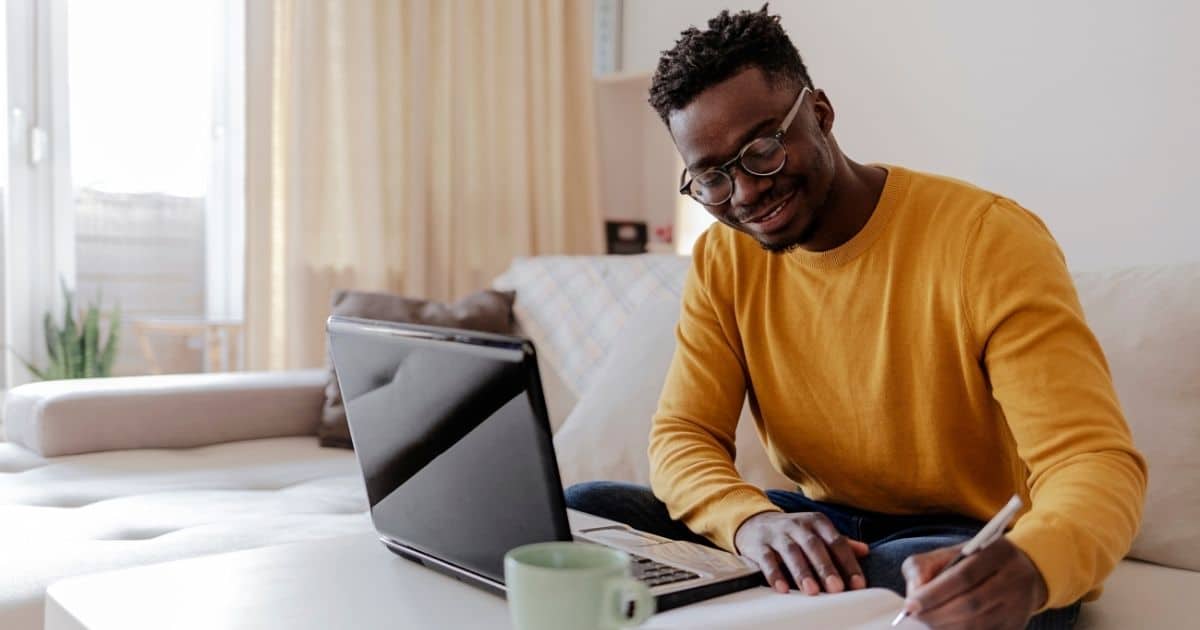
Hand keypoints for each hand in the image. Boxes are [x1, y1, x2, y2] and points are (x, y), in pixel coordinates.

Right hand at [733, 511, 869, 594]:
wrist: (754, 521)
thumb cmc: (793, 531)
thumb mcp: (816, 532)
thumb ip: (839, 542)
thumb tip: (865, 550)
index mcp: (816, 522)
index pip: (836, 541)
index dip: (848, 563)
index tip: (858, 584)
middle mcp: (797, 525)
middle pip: (814, 546)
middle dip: (826, 568)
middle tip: (836, 588)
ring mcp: (777, 534)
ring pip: (791, 552)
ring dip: (802, 572)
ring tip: (812, 591)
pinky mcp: (759, 545)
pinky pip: (767, 559)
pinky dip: (774, 574)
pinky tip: (782, 588)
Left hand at [901, 537, 1047, 628]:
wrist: (1019, 572)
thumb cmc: (975, 561)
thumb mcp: (951, 552)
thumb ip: (925, 565)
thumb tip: (914, 592)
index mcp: (998, 552)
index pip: (963, 576)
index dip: (934, 593)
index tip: (910, 604)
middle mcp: (1015, 579)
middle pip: (971, 604)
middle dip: (937, 614)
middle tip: (915, 615)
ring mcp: (1019, 606)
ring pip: (978, 624)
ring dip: (946, 626)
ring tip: (928, 621)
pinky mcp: (1017, 625)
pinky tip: (945, 626)